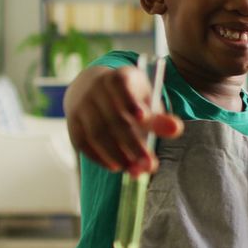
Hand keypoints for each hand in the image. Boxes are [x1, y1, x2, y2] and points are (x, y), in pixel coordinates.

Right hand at [66, 66, 182, 175]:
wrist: (92, 89)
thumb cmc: (128, 98)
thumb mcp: (145, 100)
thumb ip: (160, 117)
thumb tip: (175, 130)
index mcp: (117, 77)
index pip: (121, 85)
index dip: (130, 101)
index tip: (143, 118)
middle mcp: (94, 89)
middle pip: (113, 118)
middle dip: (132, 143)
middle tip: (149, 164)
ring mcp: (81, 106)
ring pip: (96, 133)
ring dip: (116, 154)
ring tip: (135, 170)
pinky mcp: (72, 124)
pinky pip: (83, 143)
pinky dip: (100, 157)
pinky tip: (116, 166)